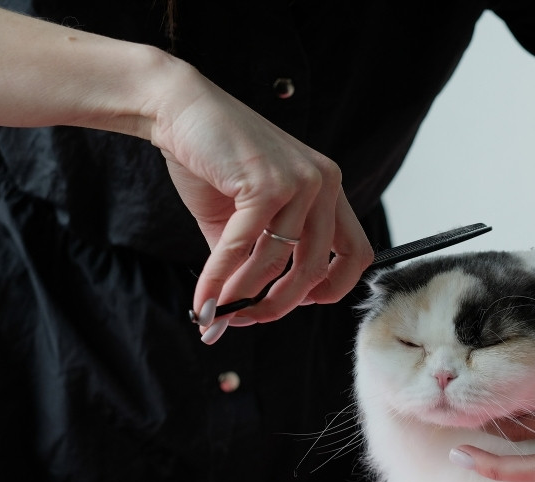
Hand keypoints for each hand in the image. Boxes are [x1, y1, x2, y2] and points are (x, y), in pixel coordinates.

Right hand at [151, 64, 373, 340]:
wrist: (177, 109)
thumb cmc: (212, 164)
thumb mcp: (241, 222)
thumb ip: (249, 265)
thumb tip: (233, 315)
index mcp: (328, 190)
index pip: (357, 254)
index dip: (333, 288)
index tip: (299, 303)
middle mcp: (324, 184)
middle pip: (317, 269)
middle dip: (279, 305)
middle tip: (246, 319)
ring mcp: (301, 182)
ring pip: (279, 264)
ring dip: (243, 295)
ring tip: (217, 311)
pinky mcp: (268, 183)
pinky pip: (245, 248)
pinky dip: (221, 279)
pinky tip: (204, 298)